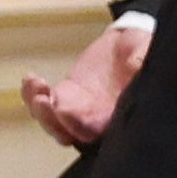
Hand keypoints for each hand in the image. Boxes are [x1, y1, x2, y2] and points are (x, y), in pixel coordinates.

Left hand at [21, 19, 145, 149]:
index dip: (79, 126)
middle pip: (71, 134)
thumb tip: (137, 67)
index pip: (98, 131)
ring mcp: (80, 109)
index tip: (64, 110)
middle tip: (42, 100)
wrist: (127, 43)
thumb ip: (142, 62)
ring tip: (36, 84)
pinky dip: (33, 96)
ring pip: (54, 123)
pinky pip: (45, 105)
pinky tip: (31, 79)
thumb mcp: (145, 51)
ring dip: (39, 110)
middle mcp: (99, 119)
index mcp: (121, 114)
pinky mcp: (67, 96)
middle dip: (52, 122)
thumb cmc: (142, 49)